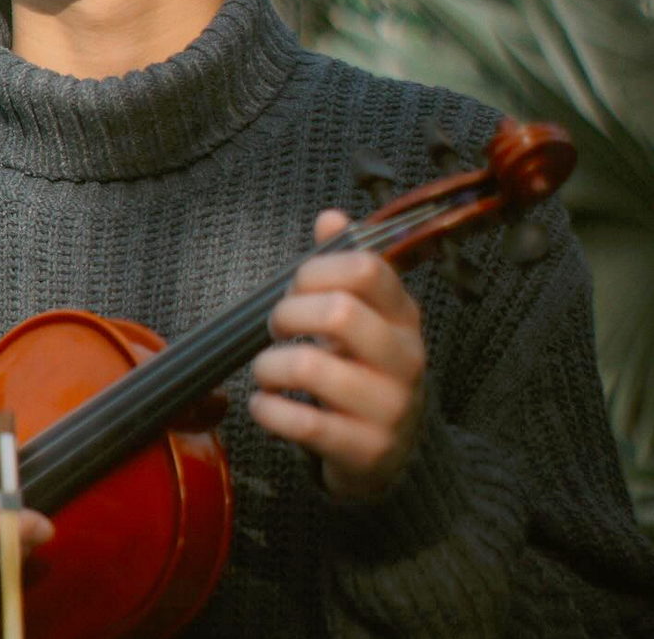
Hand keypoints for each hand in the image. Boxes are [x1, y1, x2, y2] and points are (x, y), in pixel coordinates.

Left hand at [249, 210, 426, 497]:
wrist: (391, 453)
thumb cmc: (363, 369)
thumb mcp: (362, 315)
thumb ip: (343, 265)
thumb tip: (330, 217)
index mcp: (403, 315)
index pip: (367, 269)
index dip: (316, 269)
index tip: (295, 287)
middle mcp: (405, 358)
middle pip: (338, 312)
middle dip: (288, 314)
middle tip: (275, 328)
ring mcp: (390, 407)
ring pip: (312, 368)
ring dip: (269, 366)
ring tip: (266, 371)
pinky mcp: (367, 451)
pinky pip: (305, 423)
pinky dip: (268, 411)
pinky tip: (263, 406)